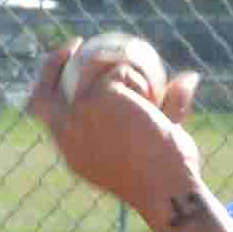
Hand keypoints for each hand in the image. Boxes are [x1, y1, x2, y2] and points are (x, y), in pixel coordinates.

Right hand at [27, 38, 204, 219]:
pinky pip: (121, 70)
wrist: (167, 187)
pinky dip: (142, 78)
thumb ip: (170, 108)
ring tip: (147, 83)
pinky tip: (153, 98)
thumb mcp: (161, 140)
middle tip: (79, 44)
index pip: (47, 113)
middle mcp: (66, 134)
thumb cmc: (169, 175)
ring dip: (120, 68)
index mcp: (71, 151)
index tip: (71, 66)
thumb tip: (188, 77)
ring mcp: (78, 114)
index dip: (52, 86)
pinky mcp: (98, 97)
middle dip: (53, 61)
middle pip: (44, 90)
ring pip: (92, 71)